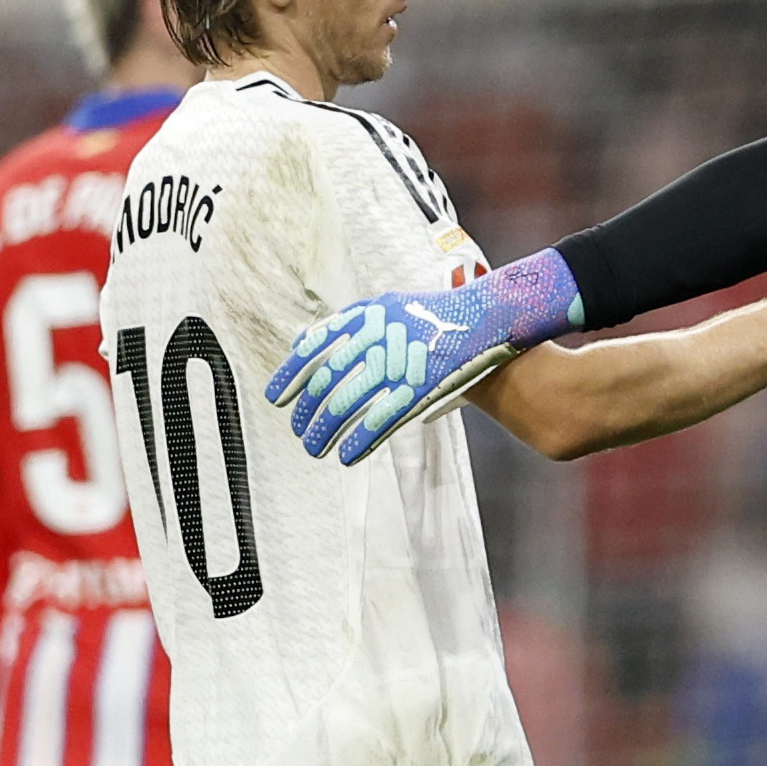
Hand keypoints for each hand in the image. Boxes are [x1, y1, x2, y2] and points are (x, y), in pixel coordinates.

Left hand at [265, 249, 580, 464]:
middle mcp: (379, 334)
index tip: (276, 399)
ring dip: (326, 431)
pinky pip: (383, 418)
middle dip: (307, 412)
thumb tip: (305, 342)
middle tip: (298, 432)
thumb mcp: (391, 309)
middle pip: (327, 380)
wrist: (490, 318)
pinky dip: (361, 439)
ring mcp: (401, 360)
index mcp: (367, 314)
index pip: (314, 346)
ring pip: (348, 403)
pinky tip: (348, 456)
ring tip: (315, 449)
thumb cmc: (438, 319)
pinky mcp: (423, 385)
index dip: (291, 375)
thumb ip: (353, 326)